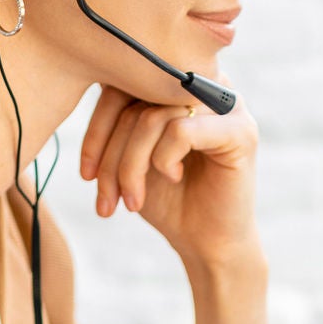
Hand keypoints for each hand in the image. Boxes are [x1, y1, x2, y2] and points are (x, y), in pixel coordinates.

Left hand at [78, 78, 259, 271]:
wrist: (208, 243)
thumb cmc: (169, 200)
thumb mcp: (130, 156)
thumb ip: (117, 117)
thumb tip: (83, 80)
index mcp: (178, 85)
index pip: (123, 82)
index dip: (96, 128)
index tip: (87, 174)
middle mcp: (204, 85)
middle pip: (135, 99)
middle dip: (111, 154)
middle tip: (106, 198)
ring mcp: (227, 106)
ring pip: (153, 118)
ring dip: (131, 166)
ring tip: (132, 200)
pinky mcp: (240, 131)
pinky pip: (180, 131)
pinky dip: (163, 161)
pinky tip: (173, 178)